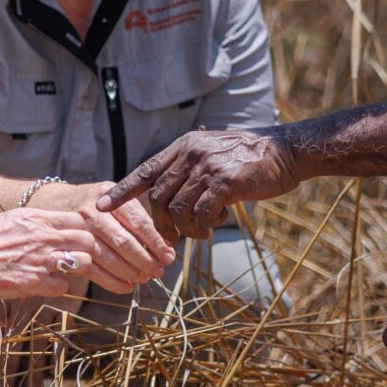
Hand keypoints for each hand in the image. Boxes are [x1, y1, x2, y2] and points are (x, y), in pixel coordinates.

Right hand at [0, 208, 103, 300]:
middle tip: (77, 257)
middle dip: (86, 250)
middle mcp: (42, 235)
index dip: (82, 230)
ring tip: (63, 271)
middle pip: (87, 239)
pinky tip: (45, 284)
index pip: (79, 219)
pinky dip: (58, 287)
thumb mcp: (10, 220)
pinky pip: (63, 286)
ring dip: (77, 268)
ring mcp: (40, 259)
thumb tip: (53, 225)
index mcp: (35, 217)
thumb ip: (35, 222)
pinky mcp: (33, 282)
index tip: (78, 239)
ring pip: (83, 262)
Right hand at [71, 190, 174, 293]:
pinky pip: (93, 269)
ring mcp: (79, 230)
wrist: (60, 203)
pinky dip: (112, 282)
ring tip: (145, 279)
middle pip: (123, 241)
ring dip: (130, 272)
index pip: (137, 221)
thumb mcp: (118, 200)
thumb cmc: (100, 205)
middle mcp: (93, 211)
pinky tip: (127, 287)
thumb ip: (141, 217)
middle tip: (159, 271)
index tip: (169, 256)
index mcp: (111, 195)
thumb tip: (169, 243)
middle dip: (144, 260)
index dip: (155, 241)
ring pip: (108, 257)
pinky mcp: (70, 248)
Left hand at [99, 129, 299, 228]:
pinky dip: (206, 225)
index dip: (121, 190)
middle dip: (161, 223)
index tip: (100, 206)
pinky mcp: (226, 182)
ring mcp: (207, 167)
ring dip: (187, 228)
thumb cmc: (250, 160)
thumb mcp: (213, 155)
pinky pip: (202, 213)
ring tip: (202, 232)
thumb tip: (170, 202)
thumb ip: (190, 172)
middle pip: (158, 197)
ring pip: (179, 208)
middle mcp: (191, 154)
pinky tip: (218, 224)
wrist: (286, 151)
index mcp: (184, 146)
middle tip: (170, 240)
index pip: (145, 170)